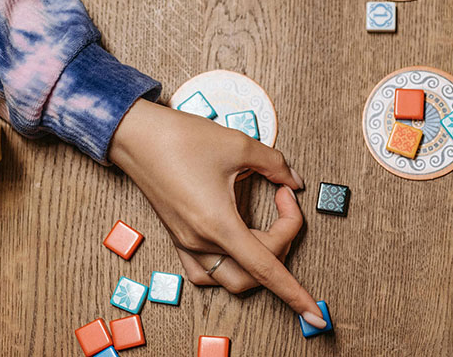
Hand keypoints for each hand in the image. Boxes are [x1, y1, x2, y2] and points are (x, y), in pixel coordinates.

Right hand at [108, 99, 326, 328]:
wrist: (135, 135)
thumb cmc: (180, 138)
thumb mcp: (238, 145)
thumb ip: (274, 165)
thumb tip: (293, 181)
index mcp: (217, 225)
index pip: (266, 270)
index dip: (294, 294)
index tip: (316, 316)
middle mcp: (200, 242)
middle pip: (254, 272)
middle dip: (281, 241)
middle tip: (284, 197)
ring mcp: (187, 243)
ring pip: (231, 278)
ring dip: (257, 260)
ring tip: (265, 220)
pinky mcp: (178, 238)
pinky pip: (206, 272)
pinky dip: (230, 265)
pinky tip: (239, 240)